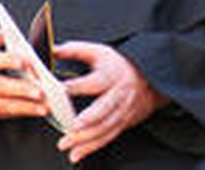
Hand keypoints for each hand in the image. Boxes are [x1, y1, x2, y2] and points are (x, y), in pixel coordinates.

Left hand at [55, 41, 166, 163]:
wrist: (151, 77)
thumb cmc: (119, 64)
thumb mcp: (100, 52)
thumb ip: (76, 50)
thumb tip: (53, 50)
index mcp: (111, 75)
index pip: (92, 82)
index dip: (74, 88)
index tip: (56, 93)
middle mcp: (118, 94)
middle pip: (104, 108)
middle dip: (87, 119)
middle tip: (70, 126)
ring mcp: (123, 110)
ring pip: (105, 126)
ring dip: (85, 138)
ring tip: (66, 144)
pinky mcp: (123, 122)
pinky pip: (108, 136)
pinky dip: (92, 147)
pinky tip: (76, 155)